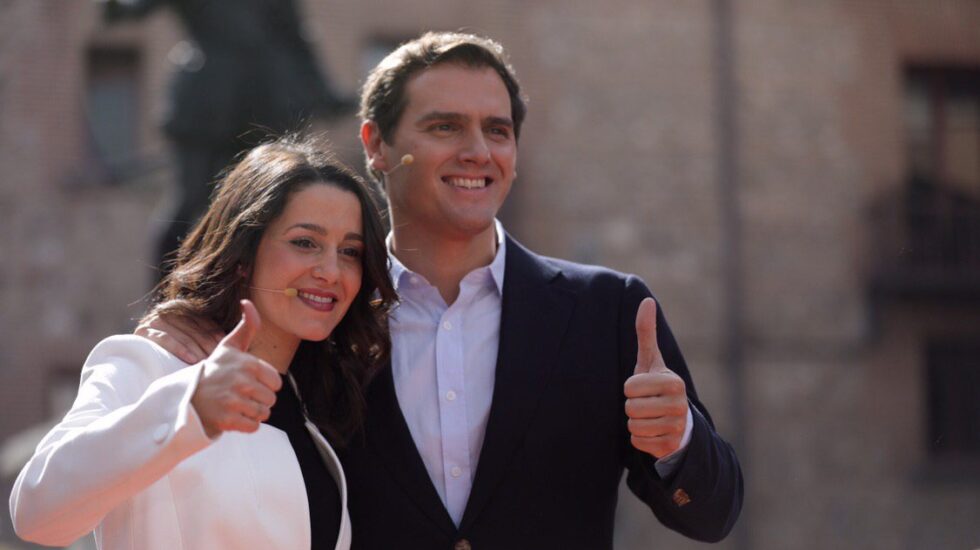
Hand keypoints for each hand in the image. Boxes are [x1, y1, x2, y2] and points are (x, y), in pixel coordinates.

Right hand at [136, 301, 223, 363]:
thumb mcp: (191, 339)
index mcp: (182, 309)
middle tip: (221, 360)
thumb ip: (208, 335)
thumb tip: (236, 338)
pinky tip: (191, 360)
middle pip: (195, 328)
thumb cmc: (171, 353)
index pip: (204, 322)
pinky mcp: (143, 331)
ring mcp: (154, 319)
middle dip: (209, 345)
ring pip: (183, 334)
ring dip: (198, 349)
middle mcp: (168, 310)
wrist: (137, 360)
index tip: (229, 350)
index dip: (217, 336)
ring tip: (209, 363)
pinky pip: (164, 338)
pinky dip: (179, 349)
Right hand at [191, 300, 281, 437]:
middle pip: (271, 399)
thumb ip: (246, 326)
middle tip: (240, 395)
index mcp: (247, 363)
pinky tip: (233, 416)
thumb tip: (247, 302)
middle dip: (259, 400)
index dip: (265, 384)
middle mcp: (241, 381)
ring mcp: (233, 401)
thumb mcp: (229, 346)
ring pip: (263, 413)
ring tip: (236, 405)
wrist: (186, 396)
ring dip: (252, 413)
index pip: (276, 382)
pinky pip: (253, 427)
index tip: (248, 381)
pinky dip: (246, 425)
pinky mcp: (227, 420)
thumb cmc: (214, 370)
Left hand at [624, 298, 687, 458]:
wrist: (677, 422)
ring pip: (633, 426)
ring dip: (635, 423)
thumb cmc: (657, 386)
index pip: (630, 387)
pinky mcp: (671, 446)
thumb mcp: (651, 361)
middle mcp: (679, 404)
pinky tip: (653, 433)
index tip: (644, 388)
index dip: (631, 388)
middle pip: (630, 407)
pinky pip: (637, 442)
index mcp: (673, 382)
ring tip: (650, 417)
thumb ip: (646, 332)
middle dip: (632, 406)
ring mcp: (677, 427)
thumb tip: (646, 300)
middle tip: (647, 404)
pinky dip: (640, 439)